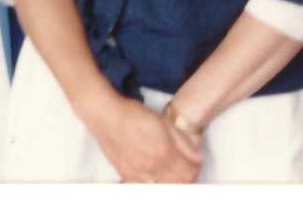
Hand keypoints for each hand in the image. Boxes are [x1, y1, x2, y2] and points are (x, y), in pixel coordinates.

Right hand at [83, 91, 202, 181]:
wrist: (105, 114)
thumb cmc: (132, 114)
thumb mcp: (163, 122)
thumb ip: (183, 141)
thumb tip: (198, 157)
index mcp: (165, 151)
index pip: (191, 171)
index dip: (197, 167)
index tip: (195, 162)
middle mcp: (153, 166)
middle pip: (181, 183)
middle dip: (188, 176)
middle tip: (186, 167)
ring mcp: (139, 172)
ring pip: (165, 187)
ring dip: (173, 182)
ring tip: (172, 172)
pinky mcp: (127, 174)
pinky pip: (147, 188)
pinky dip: (156, 185)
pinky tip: (155, 176)